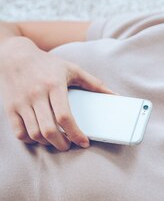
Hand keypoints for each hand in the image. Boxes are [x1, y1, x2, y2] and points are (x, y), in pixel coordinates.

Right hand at [0, 36, 113, 150]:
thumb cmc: (47, 64)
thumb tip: (116, 96)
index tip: (84, 142)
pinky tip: (39, 138)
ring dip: (48, 143)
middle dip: (62, 144)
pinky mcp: (10, 107)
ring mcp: (21, 102)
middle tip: (69, 145)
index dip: (76, 134)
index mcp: (54, 86)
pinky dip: (30, 140)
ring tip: (57, 142)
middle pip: (49, 130)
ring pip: (34, 133)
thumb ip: (94, 84)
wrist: (13, 55)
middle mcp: (36, 95)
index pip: (65, 117)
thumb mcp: (72, 69)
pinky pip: (18, 132)